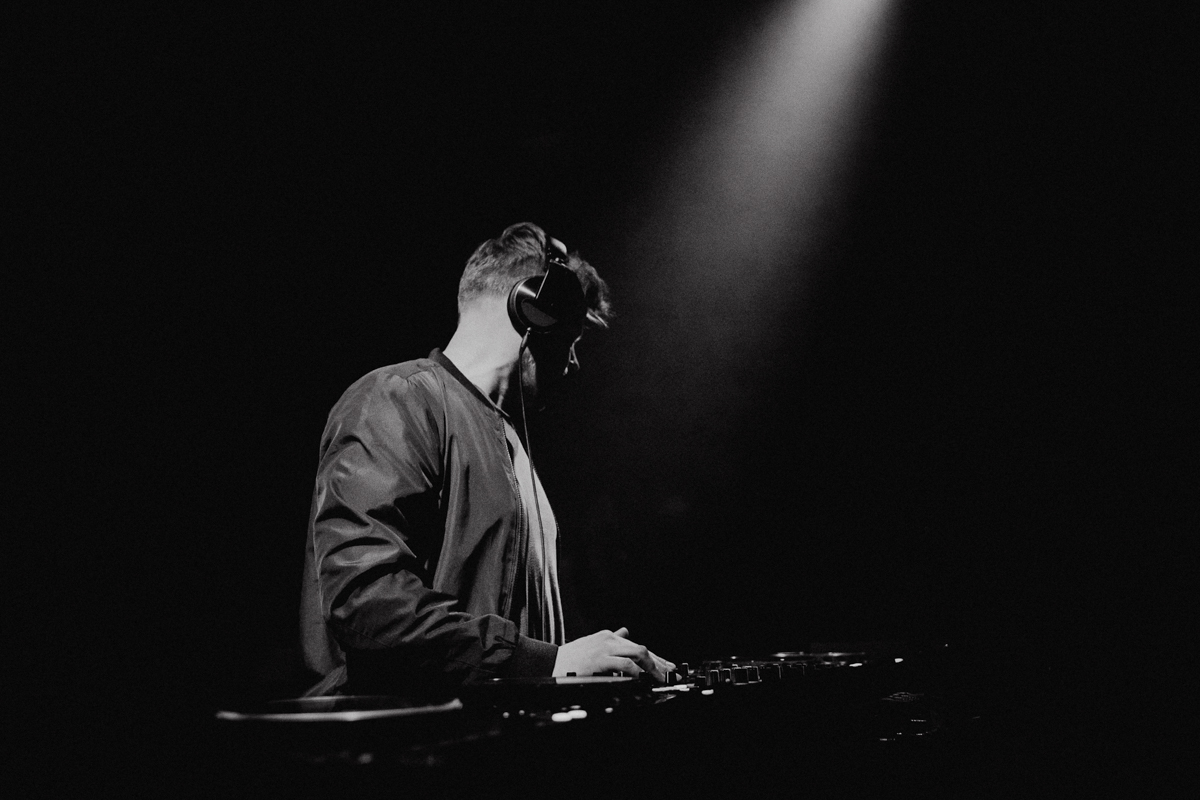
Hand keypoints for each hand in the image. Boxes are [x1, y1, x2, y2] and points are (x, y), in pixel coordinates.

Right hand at [553, 627, 675, 682]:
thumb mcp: (593, 643)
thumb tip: (625, 631)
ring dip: (651, 668)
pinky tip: (640, 678)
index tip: (667, 666)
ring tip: (657, 679)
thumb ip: (611, 639)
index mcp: (608, 637)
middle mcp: (609, 639)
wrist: (551, 662)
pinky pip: (624, 664)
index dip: (655, 657)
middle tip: (667, 674)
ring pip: (638, 653)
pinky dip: (636, 672)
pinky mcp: (600, 659)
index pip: (637, 646)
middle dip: (658, 663)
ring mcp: (605, 648)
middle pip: (641, 649)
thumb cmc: (571, 658)